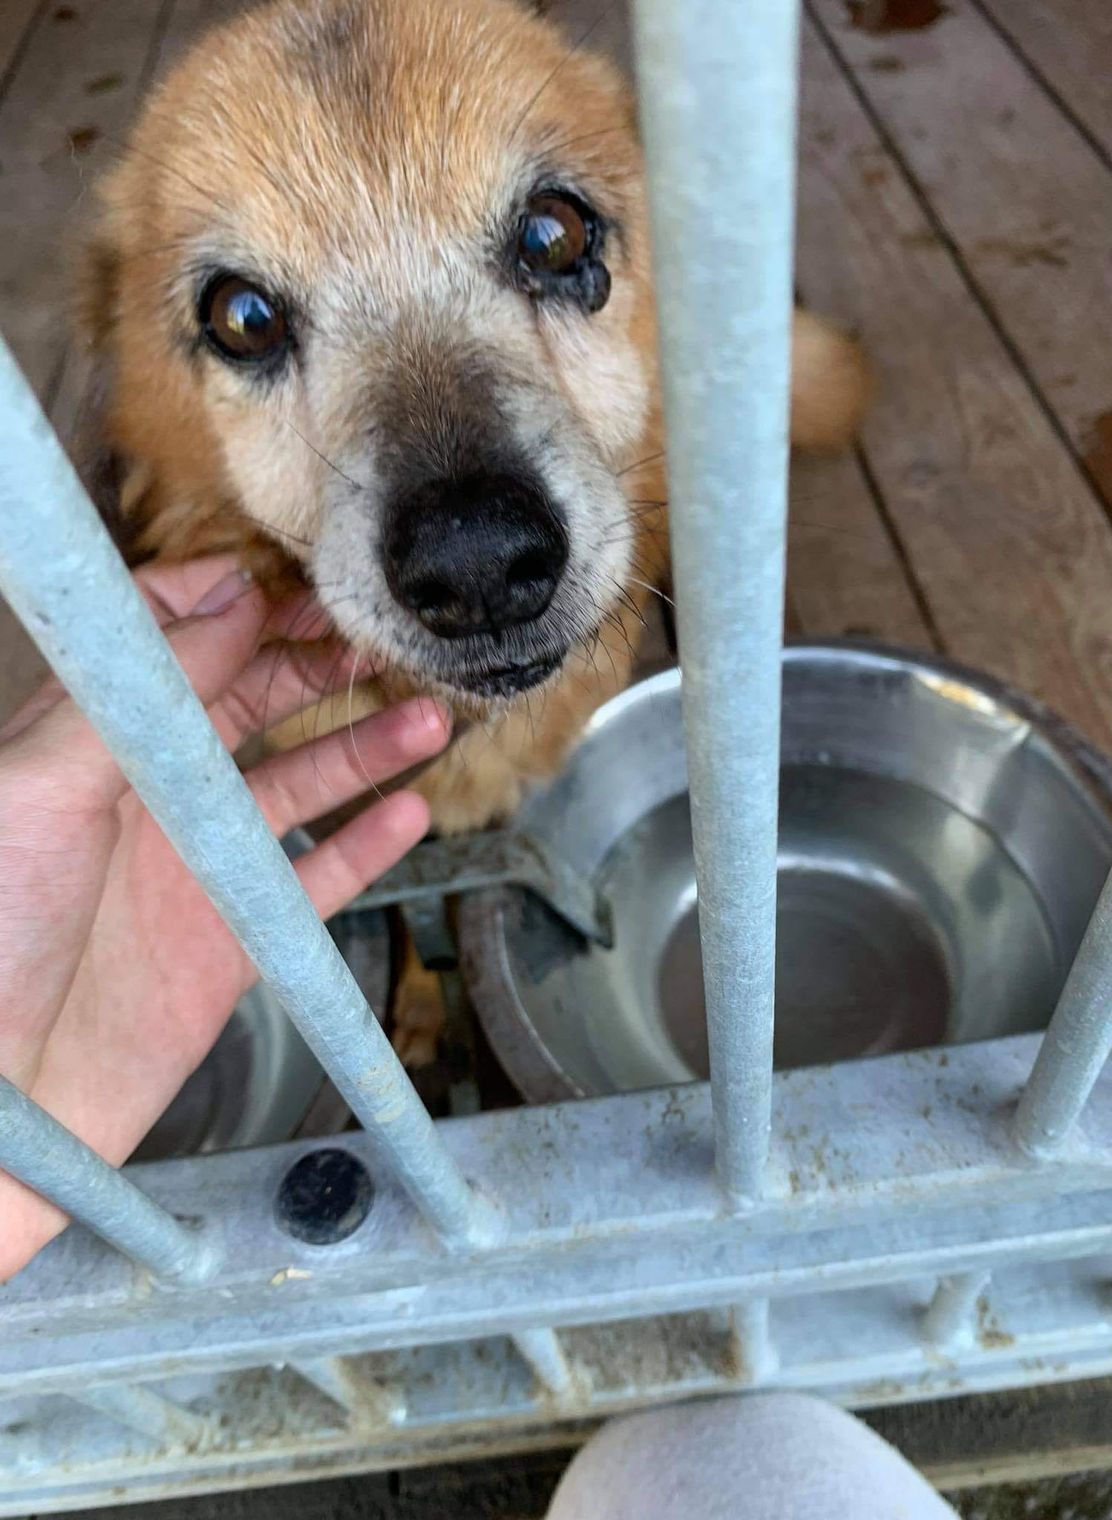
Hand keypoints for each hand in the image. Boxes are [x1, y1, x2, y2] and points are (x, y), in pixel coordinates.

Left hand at [0, 555, 447, 1279]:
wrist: (0, 1104)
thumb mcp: (44, 786)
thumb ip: (141, 695)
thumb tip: (224, 605)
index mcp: (91, 743)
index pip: (168, 645)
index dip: (230, 604)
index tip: (295, 581)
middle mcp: (149, 793)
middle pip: (250, 703)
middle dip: (316, 665)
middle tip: (384, 642)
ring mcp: (197, 866)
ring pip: (299, 785)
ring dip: (365, 747)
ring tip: (429, 717)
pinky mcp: (235, 940)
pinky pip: (316, 880)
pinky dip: (366, 844)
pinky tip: (409, 811)